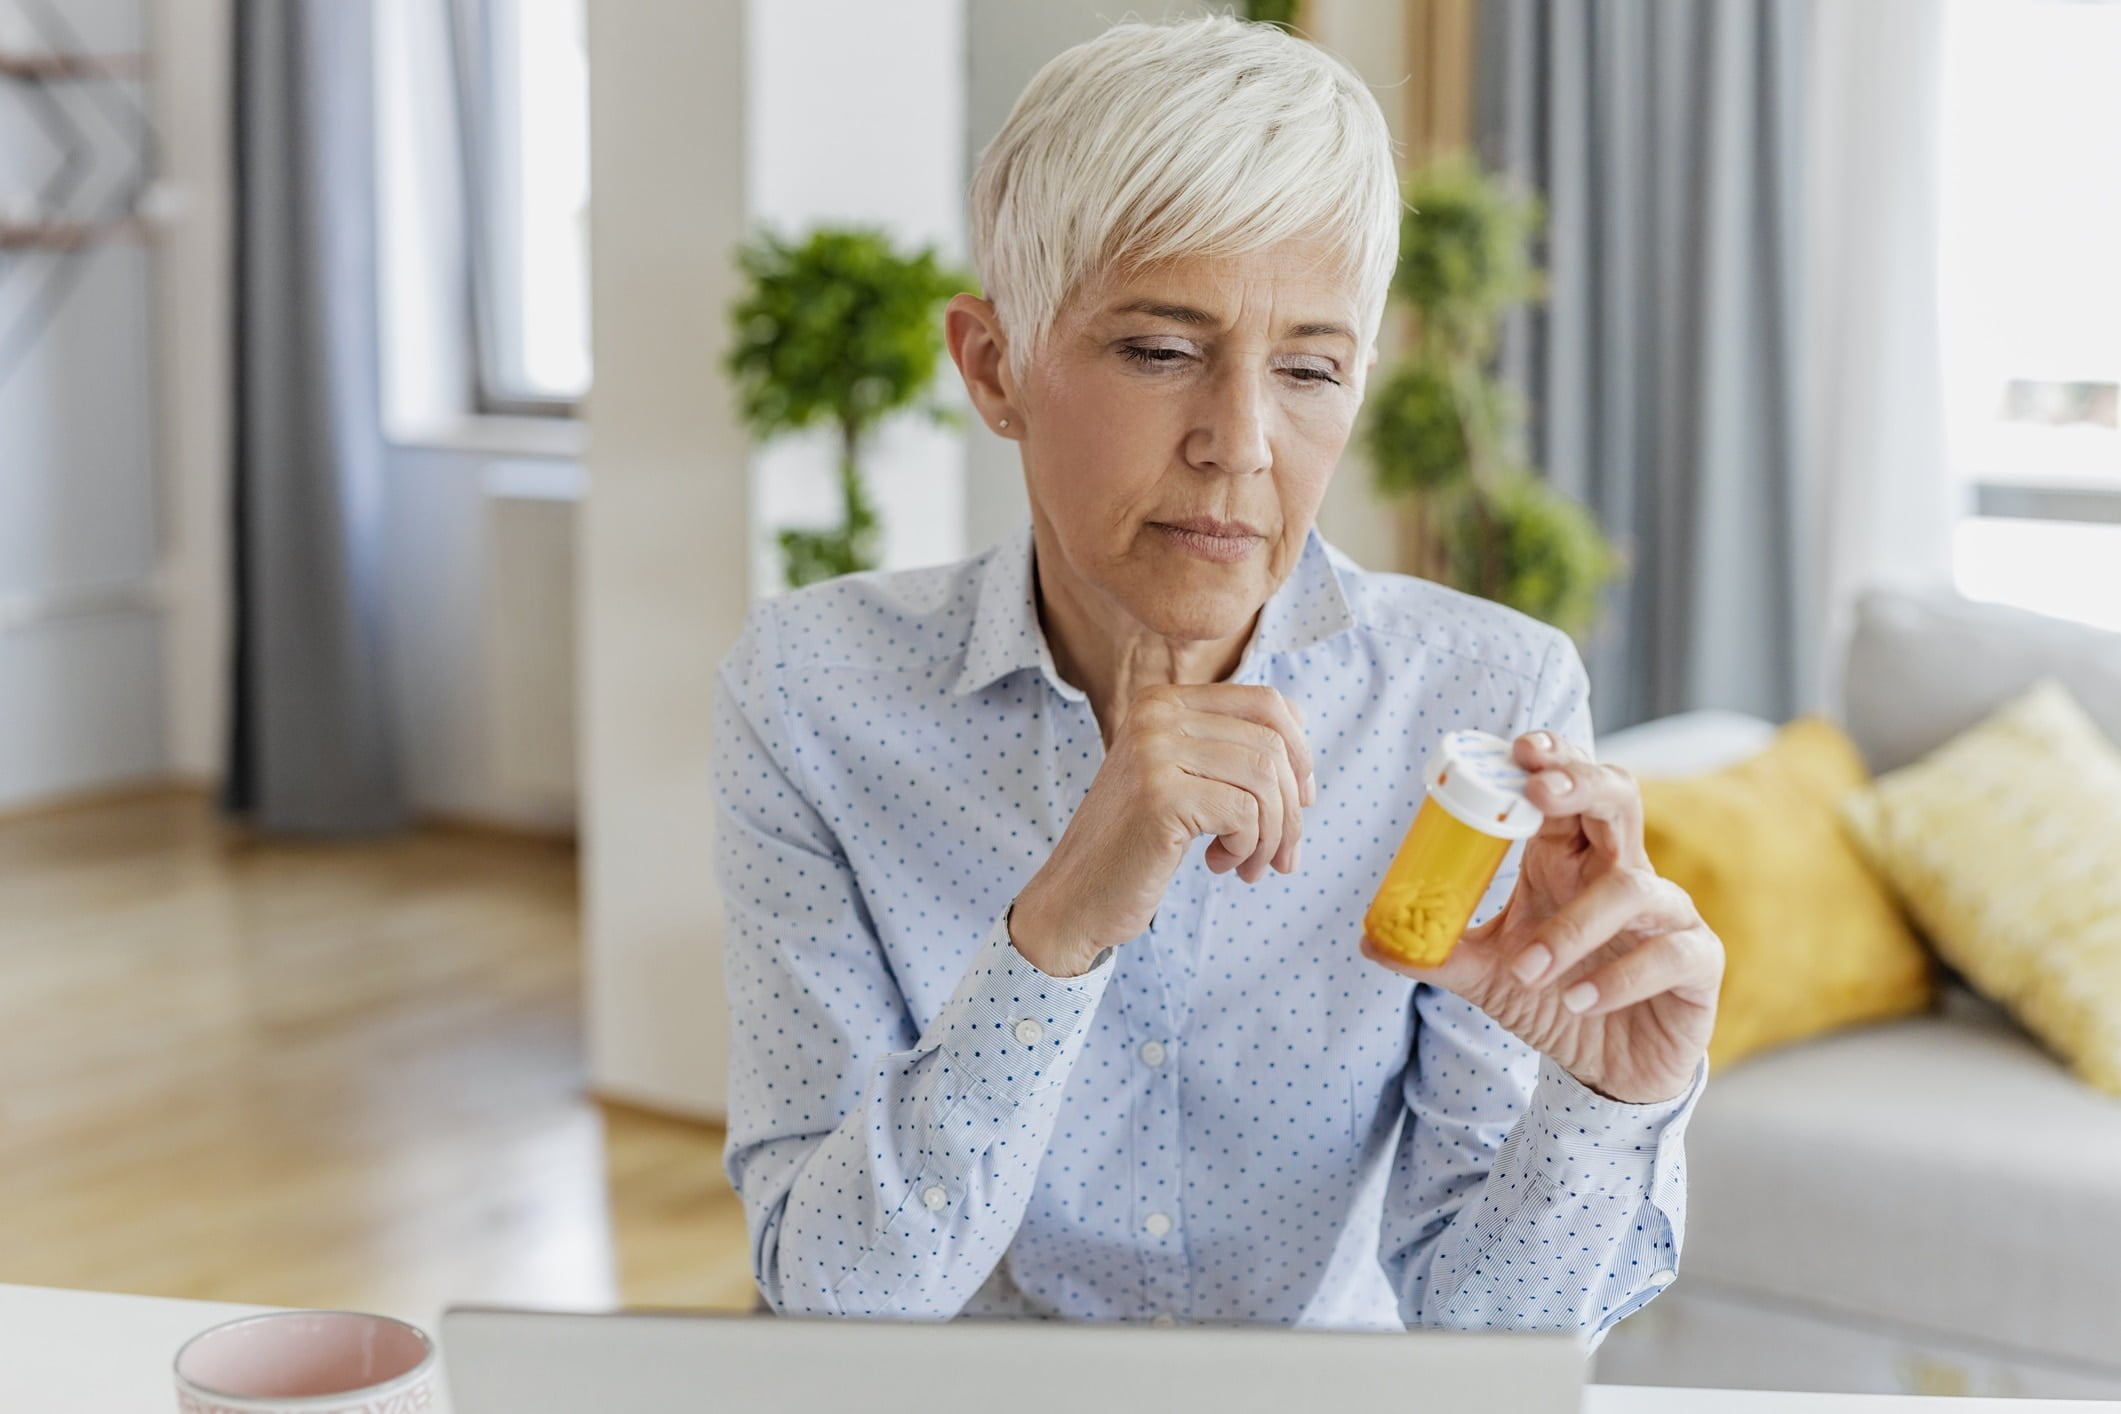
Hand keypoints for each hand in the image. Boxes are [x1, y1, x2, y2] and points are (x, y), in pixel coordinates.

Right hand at [1012, 684, 1313, 977]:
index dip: (1300, 753)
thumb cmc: (1136, 845)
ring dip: (1273, 836)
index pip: (1267, 703)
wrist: (1075, 898)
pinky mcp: (1160, 796)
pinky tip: (1219, 865)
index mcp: (1163, 701)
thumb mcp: (1182, 781)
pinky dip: (1247, 849)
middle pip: (1273, 744)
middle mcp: (1156, 715)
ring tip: (1249, 866)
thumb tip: (1304, 758)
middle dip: (1291, 809)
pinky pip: (1244, 815)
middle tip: (1281, 855)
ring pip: (1265, 780)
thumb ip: (1228, 754)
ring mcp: (1154, 752)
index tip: (1300, 801)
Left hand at [1360, 731, 1722, 1103]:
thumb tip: (1369, 940)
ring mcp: (1666, 913)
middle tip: (1539, 792)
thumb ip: (1436, 952)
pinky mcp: (1697, 961)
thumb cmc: (1555, 1000)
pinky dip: (1621, 976)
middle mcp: (1621, 872)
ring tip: (1529, 971)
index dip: (1551, 760)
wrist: (1611, 1070)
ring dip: (1575, 926)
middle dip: (1581, 784)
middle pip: (1617, 798)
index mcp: (1569, 859)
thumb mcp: (1487, 974)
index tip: (1517, 749)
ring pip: (1634, 888)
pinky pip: (1672, 952)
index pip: (1564, 788)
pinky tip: (1578, 1001)